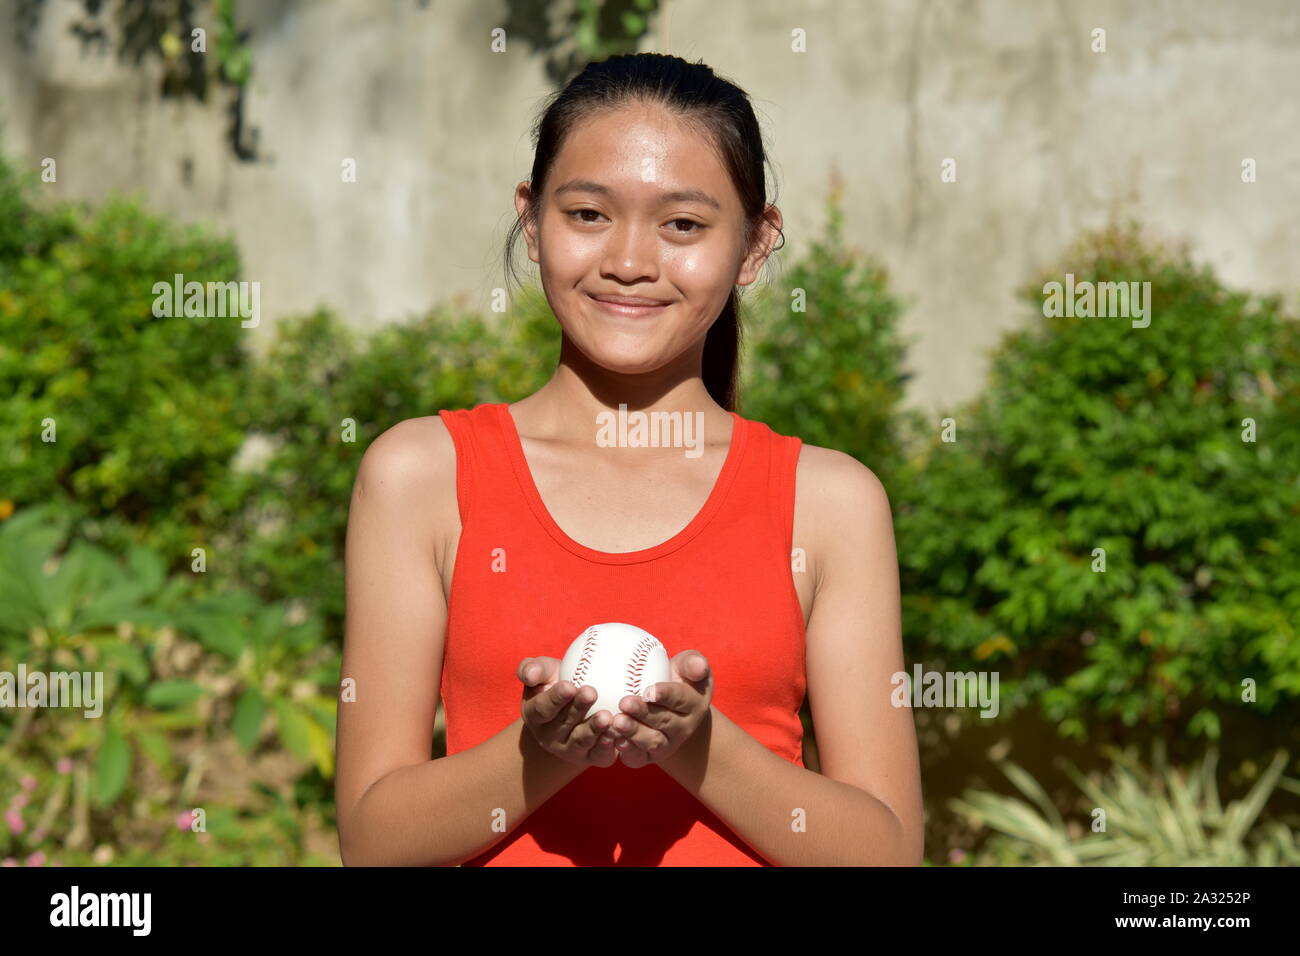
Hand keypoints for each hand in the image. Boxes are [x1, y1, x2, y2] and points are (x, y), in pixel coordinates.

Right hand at [518, 656, 624, 767]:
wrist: (579, 706)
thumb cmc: (559, 681)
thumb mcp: (545, 672)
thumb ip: (533, 669)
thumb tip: (530, 675)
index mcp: (535, 715)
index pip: (543, 708)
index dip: (555, 698)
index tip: (569, 686)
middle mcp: (550, 736)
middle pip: (564, 724)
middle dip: (578, 709)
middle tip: (591, 693)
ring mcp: (570, 749)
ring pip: (581, 740)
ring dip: (594, 729)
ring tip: (606, 716)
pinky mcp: (592, 757)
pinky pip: (599, 754)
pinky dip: (608, 745)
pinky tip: (618, 732)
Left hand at [609, 650, 712, 768]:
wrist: (664, 707)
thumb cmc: (674, 677)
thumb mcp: (686, 666)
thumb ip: (693, 663)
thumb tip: (699, 666)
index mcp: (694, 704)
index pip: (681, 699)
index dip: (665, 695)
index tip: (649, 690)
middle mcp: (682, 728)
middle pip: (664, 721)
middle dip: (643, 713)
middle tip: (625, 703)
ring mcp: (666, 744)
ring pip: (651, 741)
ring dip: (634, 732)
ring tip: (617, 722)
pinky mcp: (647, 756)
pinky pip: (637, 757)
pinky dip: (627, 750)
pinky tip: (615, 740)